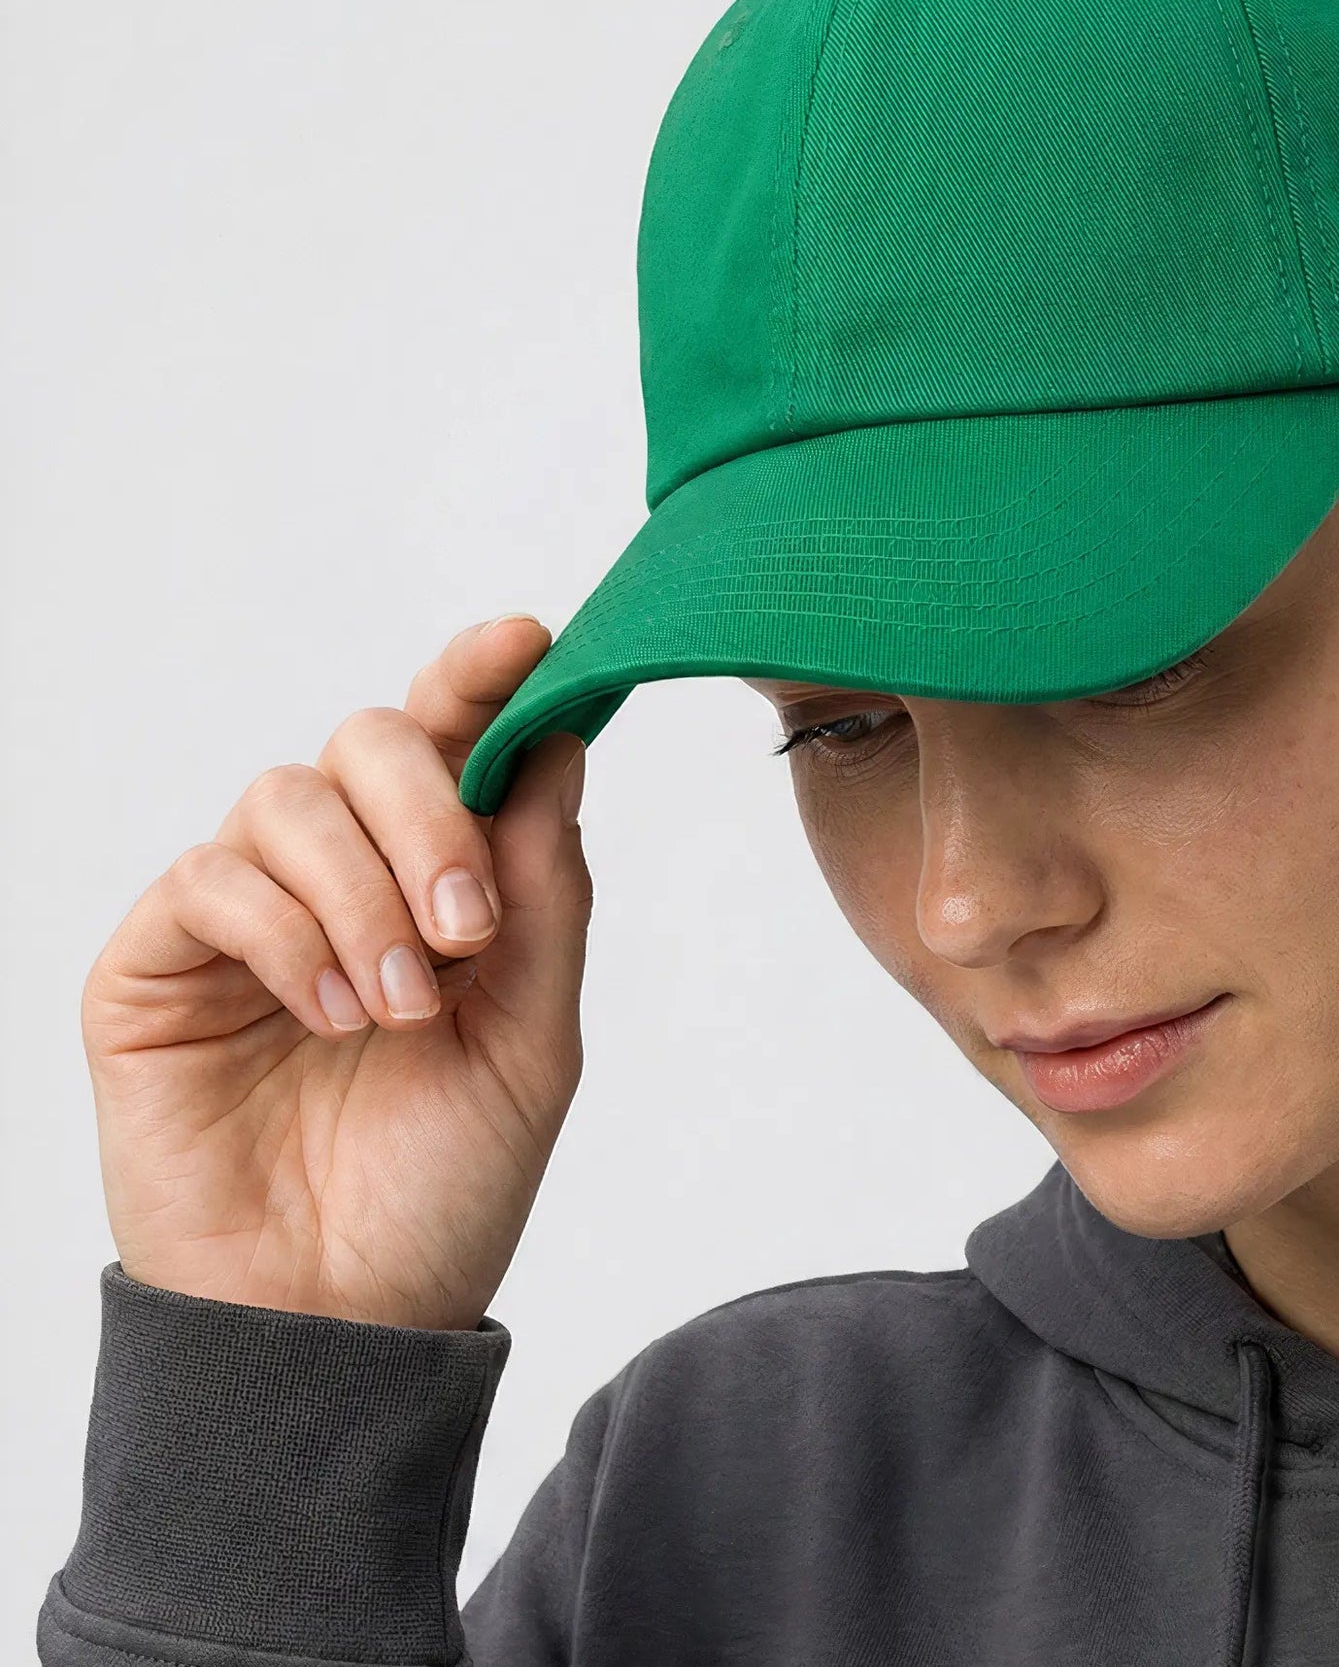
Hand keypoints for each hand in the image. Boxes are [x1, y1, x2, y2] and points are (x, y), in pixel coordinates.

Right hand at [80, 615, 590, 1330]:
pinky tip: (326, 1015)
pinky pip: (210, 880)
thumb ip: (544, 893)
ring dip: (361, 893)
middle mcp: (342, 877)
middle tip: (467, 930)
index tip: (525, 643)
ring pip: (287, 798)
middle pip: (369, 739)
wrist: (342, 1318)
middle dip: (430, 813)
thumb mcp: (532, 1036)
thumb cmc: (443, 1183)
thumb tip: (556, 744)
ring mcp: (246, 916)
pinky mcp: (158, 964)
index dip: (480, 677)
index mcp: (438, 881)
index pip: (454, 742)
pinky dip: (286, 934)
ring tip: (397, 1009)